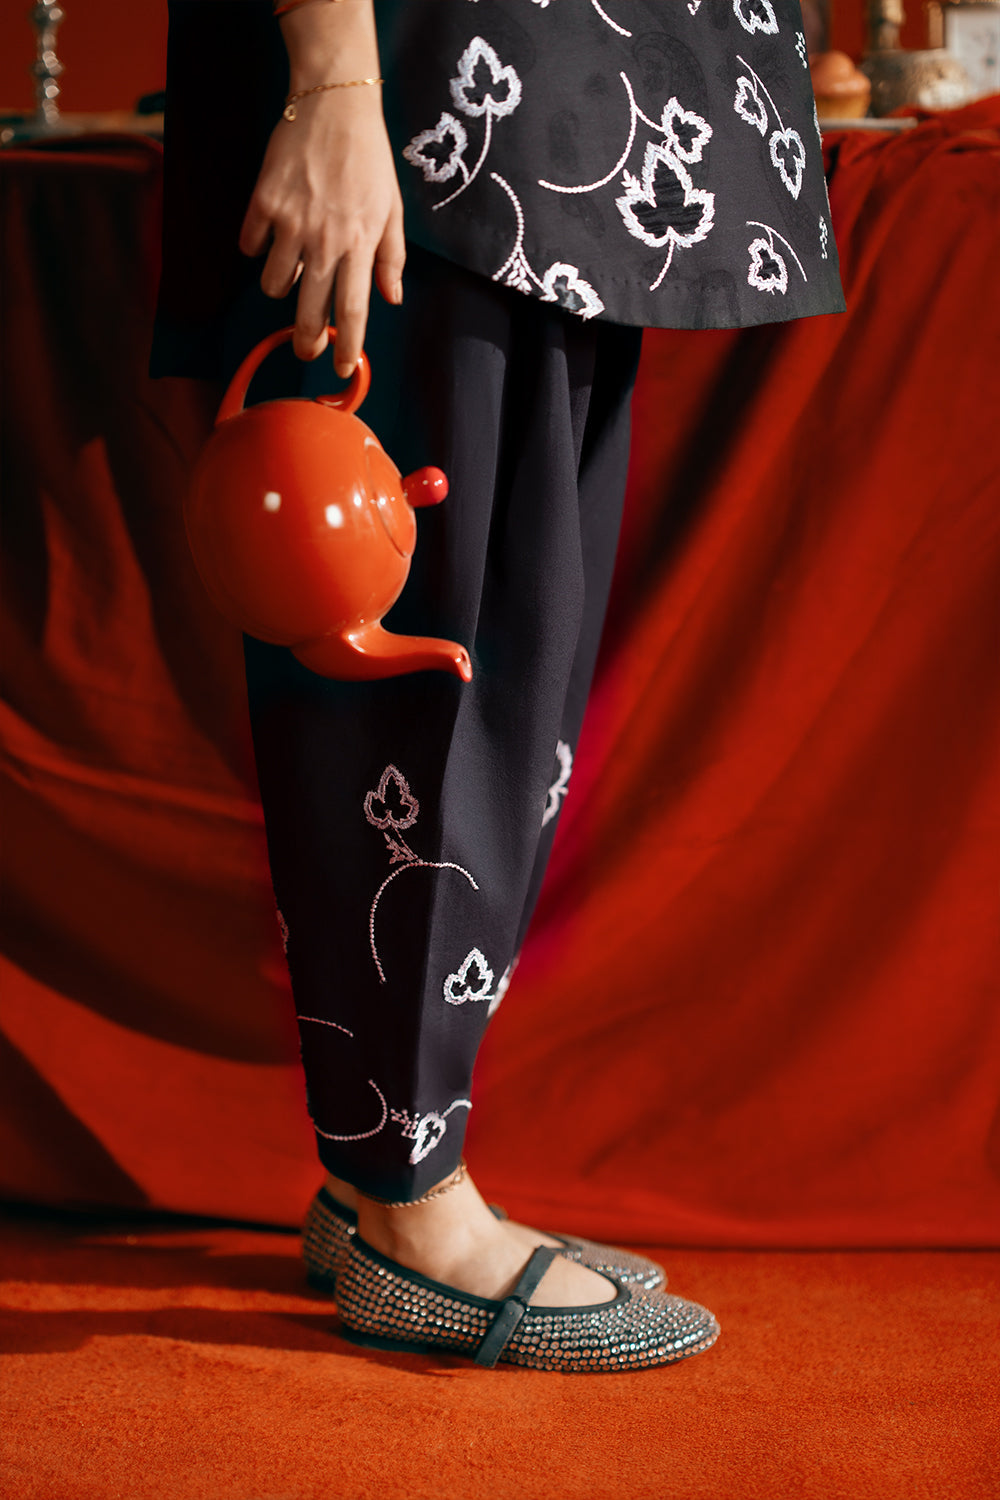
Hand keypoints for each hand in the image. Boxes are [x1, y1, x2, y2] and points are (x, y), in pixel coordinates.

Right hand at [239, 87, 404, 371]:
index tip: (341, 370)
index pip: (354, 310)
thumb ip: (391, 257)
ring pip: (273, 283)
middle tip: (306, 350)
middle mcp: (324, 240)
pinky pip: (250, 246)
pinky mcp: (262, 203)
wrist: (333, 104)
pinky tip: (269, 232)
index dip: (347, 346)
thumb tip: (391, 298)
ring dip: (279, 285)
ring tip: (290, 269)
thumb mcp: (392, 208)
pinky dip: (256, 246)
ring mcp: (290, 223)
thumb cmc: (368, 158)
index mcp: (359, 244)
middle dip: (306, 340)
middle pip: (310, 310)